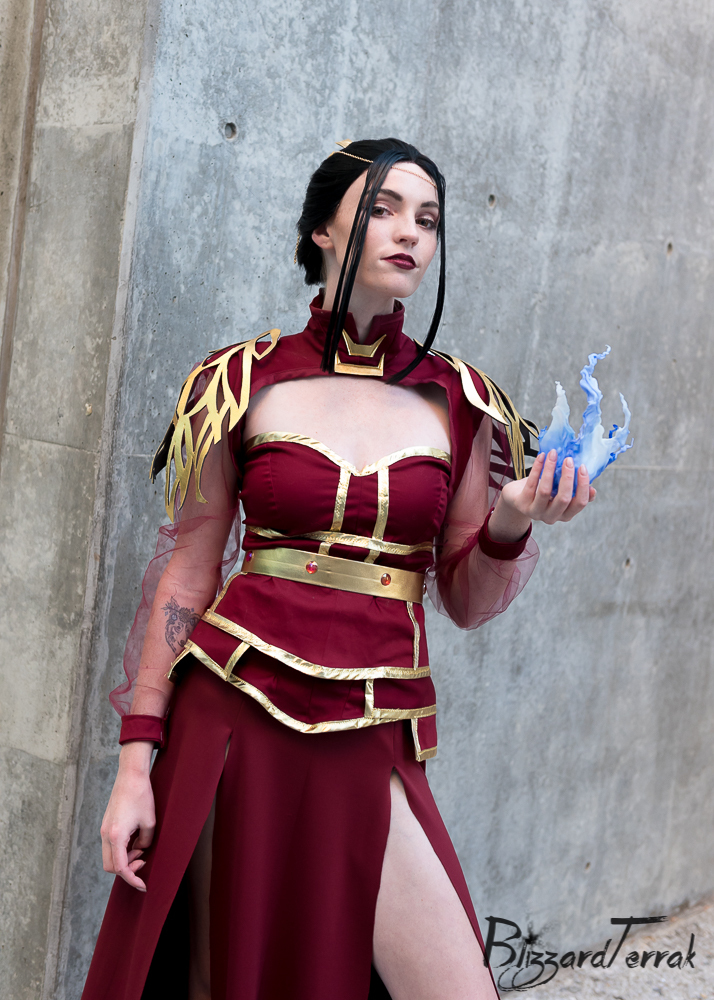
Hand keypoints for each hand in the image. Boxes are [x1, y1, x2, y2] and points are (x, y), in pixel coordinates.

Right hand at [100, 742, 155, 891]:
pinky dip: (122, 850)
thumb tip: (140, 851)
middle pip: (111, 866)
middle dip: (127, 871)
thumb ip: (145, 842)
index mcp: (116, 836)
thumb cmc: (141, 796)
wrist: (131, 775)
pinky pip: (110, 846)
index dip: (132, 879)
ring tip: (141, 850)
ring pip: (109, 857)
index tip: (143, 886)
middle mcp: (105, 835)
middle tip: (143, 863)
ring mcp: (104, 830)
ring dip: (124, 860)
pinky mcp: (106, 825)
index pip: (121, 868)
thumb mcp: (150, 822)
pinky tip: (135, 843)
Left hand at [489, 450, 595, 541]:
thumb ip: (575, 492)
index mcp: (565, 514)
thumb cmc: (544, 493)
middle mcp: (551, 517)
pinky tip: (541, 456)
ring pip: (545, 491)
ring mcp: (535, 511)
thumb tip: (592, 489)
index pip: (579, 503)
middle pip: (563, 499)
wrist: (518, 498)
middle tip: (569, 460)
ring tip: (553, 454)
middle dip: (567, 477)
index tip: (583, 467)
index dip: (583, 486)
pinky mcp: (522, 503)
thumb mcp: (561, 494)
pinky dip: (537, 468)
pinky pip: (531, 484)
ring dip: (550, 470)